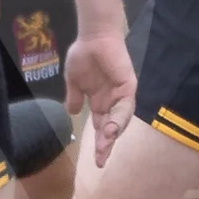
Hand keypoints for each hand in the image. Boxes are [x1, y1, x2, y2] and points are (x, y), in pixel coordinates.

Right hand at [63, 32, 135, 166]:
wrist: (92, 36)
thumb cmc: (83, 55)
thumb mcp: (74, 81)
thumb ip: (74, 97)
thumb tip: (70, 112)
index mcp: (100, 103)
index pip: (100, 128)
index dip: (99, 145)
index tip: (97, 162)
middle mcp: (112, 102)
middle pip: (111, 129)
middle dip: (107, 145)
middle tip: (101, 161)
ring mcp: (121, 95)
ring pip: (120, 120)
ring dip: (113, 133)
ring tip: (105, 145)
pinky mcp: (128, 86)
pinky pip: (126, 106)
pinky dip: (120, 117)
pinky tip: (111, 127)